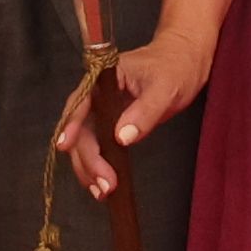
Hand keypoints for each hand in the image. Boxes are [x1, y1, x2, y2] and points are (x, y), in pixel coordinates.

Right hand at [59, 24, 217, 201]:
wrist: (185, 59)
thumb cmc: (175, 66)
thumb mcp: (164, 88)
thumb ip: (144, 111)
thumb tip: (122, 137)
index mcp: (103, 78)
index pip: (79, 103)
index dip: (70, 126)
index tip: (65, 147)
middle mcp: (96, 95)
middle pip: (81, 129)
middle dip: (88, 159)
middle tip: (104, 184)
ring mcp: (103, 110)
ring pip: (86, 141)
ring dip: (89, 167)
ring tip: (102, 191)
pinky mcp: (112, 123)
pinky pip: (98, 145)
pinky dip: (99, 164)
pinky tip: (103, 183)